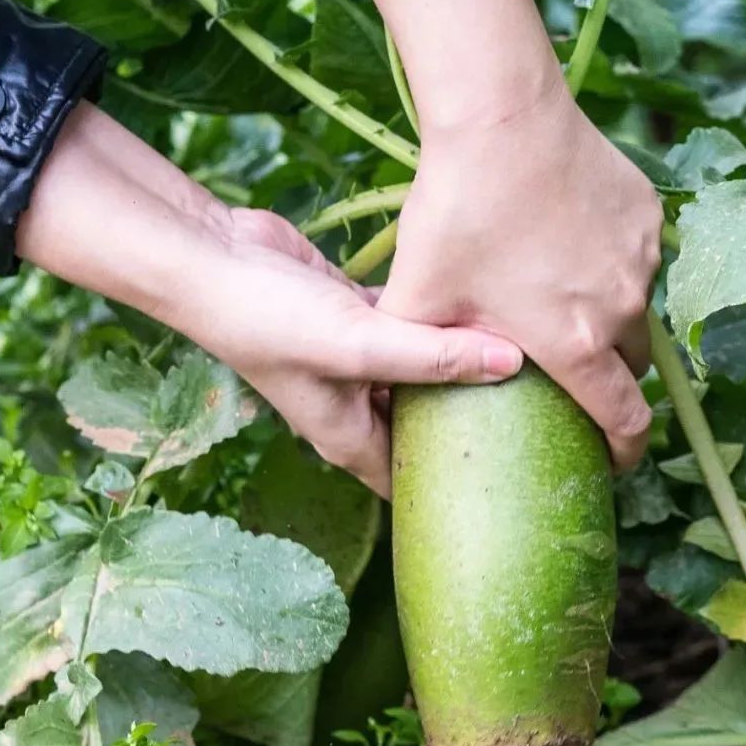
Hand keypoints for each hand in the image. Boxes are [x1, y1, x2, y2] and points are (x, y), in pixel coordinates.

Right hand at [179, 208, 521, 497]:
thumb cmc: (270, 320)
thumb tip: (512, 363)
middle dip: (470, 421)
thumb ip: (433, 356)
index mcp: (349, 438)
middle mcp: (353, 406)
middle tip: (534, 413)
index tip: (511, 476)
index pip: (412, 482)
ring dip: (459, 365)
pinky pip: (408, 326)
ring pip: (421, 372)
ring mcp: (354, 359)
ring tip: (524, 364)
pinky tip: (482, 309)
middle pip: (424, 426)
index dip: (457, 486)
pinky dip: (437, 320)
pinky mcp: (354, 313)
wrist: (211, 258)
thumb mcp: (359, 345)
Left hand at [379, 83, 662, 469]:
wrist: (501, 117)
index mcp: (577, 345)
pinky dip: (613, 266)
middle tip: (575, 378)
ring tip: (566, 303)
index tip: (613, 462)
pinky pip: (639, 260)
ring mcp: (642, 261)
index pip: (624, 423)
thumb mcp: (418, 298)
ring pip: (637, 311)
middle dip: (611, 383)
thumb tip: (389, 399)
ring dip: (611, 320)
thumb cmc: (456, 213)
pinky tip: (570, 245)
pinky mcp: (648, 217)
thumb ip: (414, 357)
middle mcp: (623, 310)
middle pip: (633, 369)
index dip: (623, 453)